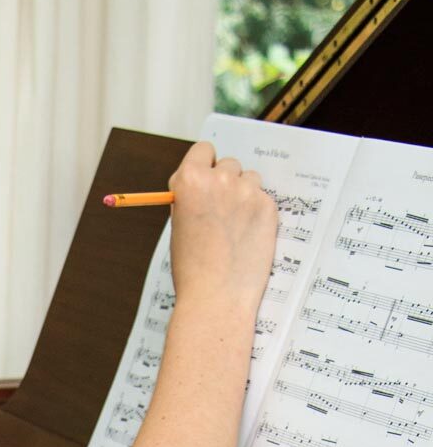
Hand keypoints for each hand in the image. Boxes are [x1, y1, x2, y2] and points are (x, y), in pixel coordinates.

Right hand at [167, 139, 278, 314]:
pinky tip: (246, 237)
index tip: (204, 180)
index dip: (203, 165)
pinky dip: (256, 213)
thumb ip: (190, 198)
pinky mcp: (268, 207)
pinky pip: (263, 199)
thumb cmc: (192, 268)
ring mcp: (247, 191)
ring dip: (243, 194)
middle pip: (228, 163)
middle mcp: (219, 179)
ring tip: (234, 226)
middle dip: (224, 181)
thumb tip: (203, 186)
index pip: (203, 150)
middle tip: (220, 210)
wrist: (215, 296)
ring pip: (249, 178)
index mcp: (190, 179)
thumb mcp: (178, 225)